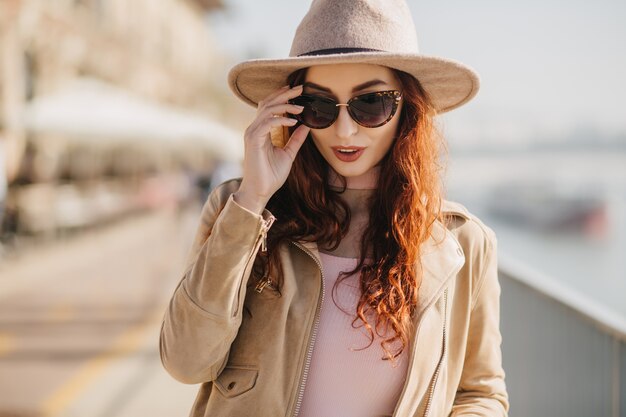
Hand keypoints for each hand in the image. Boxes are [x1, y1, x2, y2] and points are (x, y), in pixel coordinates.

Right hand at [235, 85, 310, 213]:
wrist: (260, 191)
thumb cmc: (271, 175)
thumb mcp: (289, 154)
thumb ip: (296, 139)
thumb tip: (307, 126)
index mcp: (261, 130)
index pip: (269, 106)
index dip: (282, 96)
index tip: (297, 91)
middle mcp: (254, 129)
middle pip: (268, 103)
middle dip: (284, 94)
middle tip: (301, 87)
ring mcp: (252, 133)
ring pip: (267, 110)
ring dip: (285, 105)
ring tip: (300, 106)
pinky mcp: (253, 140)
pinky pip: (268, 123)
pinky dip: (281, 119)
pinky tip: (294, 121)